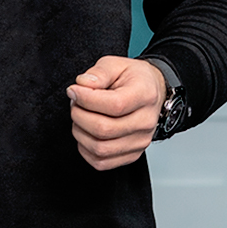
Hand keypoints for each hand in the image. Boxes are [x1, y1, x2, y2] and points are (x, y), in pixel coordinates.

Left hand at [67, 56, 165, 170]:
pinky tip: (86, 132)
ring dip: (80, 133)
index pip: (114, 105)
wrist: (152, 92)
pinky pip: (101, 162)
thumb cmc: (133, 79)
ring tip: (80, 116)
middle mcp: (145, 122)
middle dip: (79, 115)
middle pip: (104, 129)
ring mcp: (140, 141)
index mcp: (144, 95)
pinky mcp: (132, 155)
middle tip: (75, 102)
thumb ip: (99, 73)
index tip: (74, 90)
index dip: (86, 99)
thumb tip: (82, 85)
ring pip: (100, 149)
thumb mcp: (116, 64)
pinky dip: (85, 149)